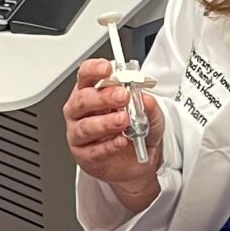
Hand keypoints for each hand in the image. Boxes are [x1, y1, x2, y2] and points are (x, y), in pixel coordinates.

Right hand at [64, 58, 162, 206]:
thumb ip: (147, 105)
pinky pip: (92, 151)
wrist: (138, 161)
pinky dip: (108, 146)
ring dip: (105, 122)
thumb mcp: (150, 114)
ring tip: (124, 121)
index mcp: (92, 92)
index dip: (93, 70)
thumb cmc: (136, 131)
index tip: (107, 69)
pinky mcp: (84, 155)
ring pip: (85, 127)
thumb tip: (145, 98)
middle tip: (122, 97)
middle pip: (82, 100)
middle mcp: (81, 111)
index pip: (86, 75)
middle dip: (103, 97)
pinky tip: (121, 141)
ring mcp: (79, 134)